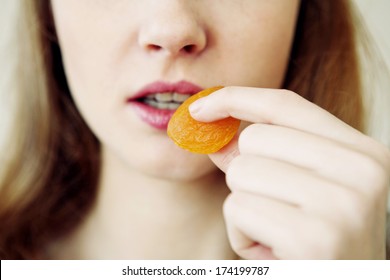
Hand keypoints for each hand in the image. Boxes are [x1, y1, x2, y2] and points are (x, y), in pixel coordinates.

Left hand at [189, 86, 389, 258]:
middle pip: (254, 139)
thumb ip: (261, 154)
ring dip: (244, 208)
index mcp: (362, 152)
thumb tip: (213, 128)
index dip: (236, 99)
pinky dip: (241, 234)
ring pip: (241, 172)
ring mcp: (341, 204)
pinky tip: (273, 253)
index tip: (200, 108)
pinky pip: (238, 209)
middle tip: (274, 209)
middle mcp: (362, 171)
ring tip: (276, 232)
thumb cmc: (318, 241)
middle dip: (245, 175)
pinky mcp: (313, 239)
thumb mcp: (299, 189)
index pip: (286, 105)